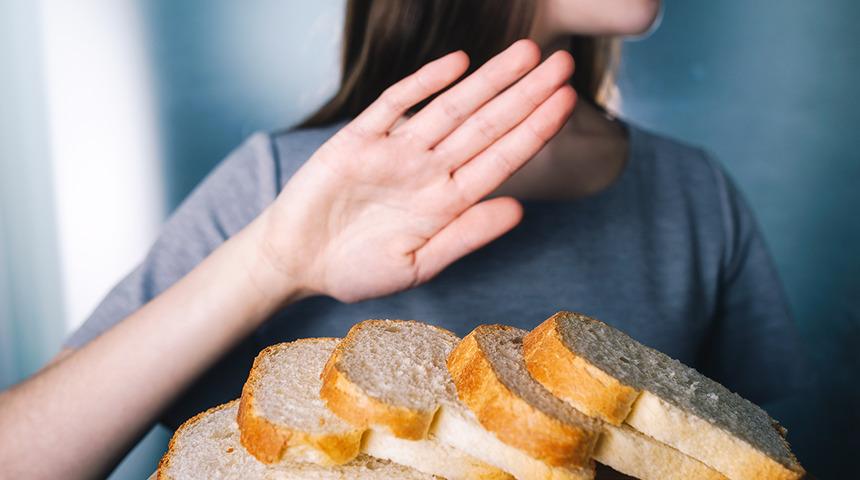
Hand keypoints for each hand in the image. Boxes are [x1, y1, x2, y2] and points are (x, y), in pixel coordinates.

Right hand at [258, 39, 574, 302]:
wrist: (296, 261)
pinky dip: (425, 82)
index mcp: (447, 202)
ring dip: (488, 80)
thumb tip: (519, 210)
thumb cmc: (355, 270)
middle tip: (564, 63)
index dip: (535, 130)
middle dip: (526, 94)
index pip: (501, 159)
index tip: (568, 104)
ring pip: (450, 107)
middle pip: (486, 125)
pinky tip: (458, 62)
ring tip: (527, 52)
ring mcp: (396, 151)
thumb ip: (465, 237)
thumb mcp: (416, 265)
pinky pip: (395, 103)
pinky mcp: (358, 138)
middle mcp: (429, 170)